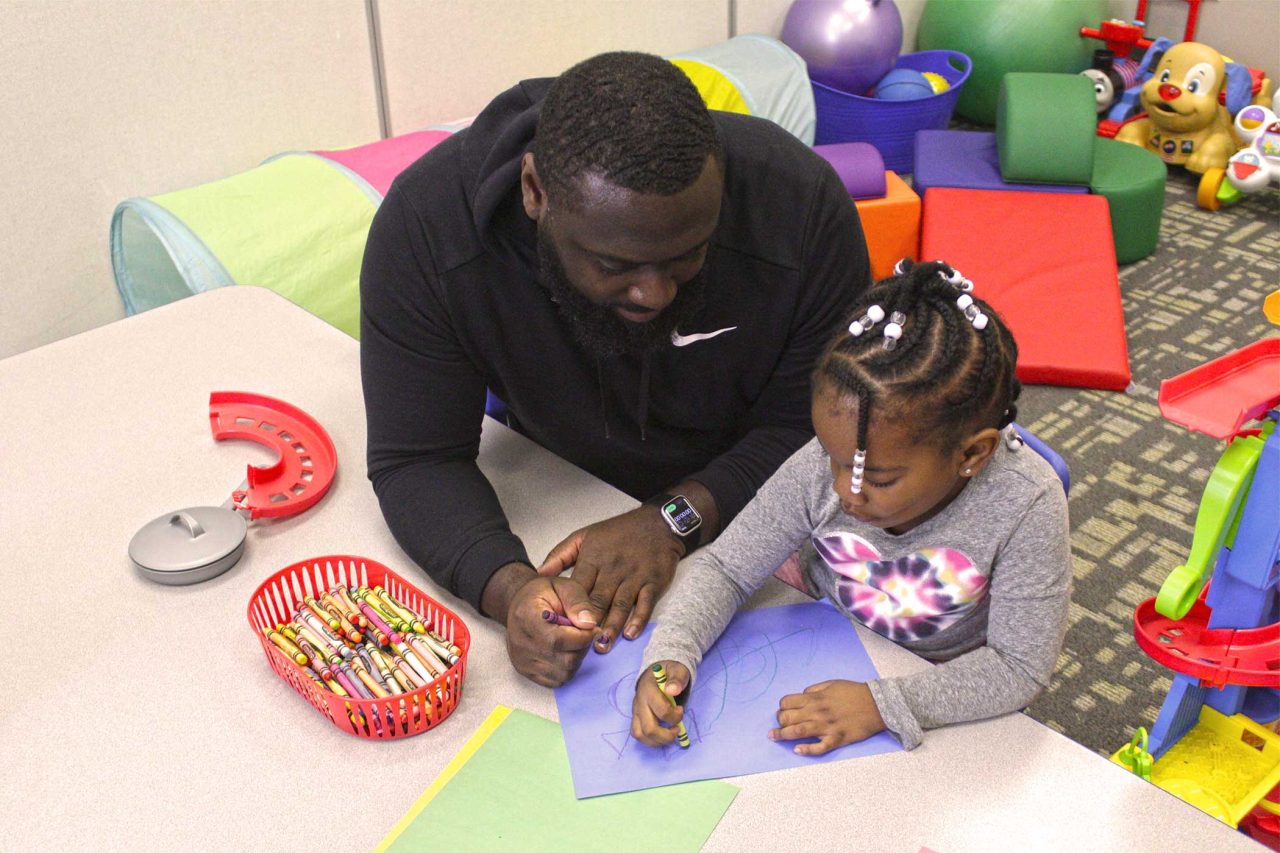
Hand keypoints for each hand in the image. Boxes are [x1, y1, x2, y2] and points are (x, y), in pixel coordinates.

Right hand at [504, 575, 598, 686]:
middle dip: (583, 647)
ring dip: (576, 659)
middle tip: (584, 632)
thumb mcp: (564, 586)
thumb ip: (578, 602)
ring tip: (574, 640)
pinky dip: (566, 668)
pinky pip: (556, 680)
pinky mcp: (525, 671)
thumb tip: (590, 624)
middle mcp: (520, 643)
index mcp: (526, 616)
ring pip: (564, 674)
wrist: (521, 603)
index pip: (558, 640)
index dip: (583, 637)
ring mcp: (521, 660)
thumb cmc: (545, 593)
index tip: (594, 627)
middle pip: (564, 660)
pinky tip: (565, 651)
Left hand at [537, 507, 683, 651]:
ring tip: (601, 645)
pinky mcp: (653, 582)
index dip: (570, 607)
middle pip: (599, 600)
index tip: (562, 626)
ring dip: (611, 626)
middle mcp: (613, 570)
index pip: (578, 587)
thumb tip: (538, 573)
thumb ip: (560, 555)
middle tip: (580, 644)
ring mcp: (634, 577)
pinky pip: (645, 603)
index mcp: (593, 559)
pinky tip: (630, 634)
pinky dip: (639, 619)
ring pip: (620, 605)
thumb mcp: (584, 536)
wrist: (657, 524)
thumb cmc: (617, 532)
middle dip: (589, 622)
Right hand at [630, 660, 690, 746]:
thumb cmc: (669, 672)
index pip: (661, 710)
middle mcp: (639, 702)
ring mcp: (636, 711)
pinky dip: (651, 740)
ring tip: (670, 734)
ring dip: (658, 741)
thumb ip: (677, 679)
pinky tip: (662, 736)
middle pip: (648, 729)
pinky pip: (638, 734)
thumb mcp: (677, 670)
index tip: (681, 710)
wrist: (655, 672)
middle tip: (677, 729)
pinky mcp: (636, 717)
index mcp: (649, 690)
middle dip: (666, 735)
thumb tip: (673, 690)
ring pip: (640, 735)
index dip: (674, 715)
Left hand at [769, 680, 885, 755]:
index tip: (782, 711)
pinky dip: (807, 750)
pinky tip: (797, 750)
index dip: (782, 707)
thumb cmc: (854, 692)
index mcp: (815, 698)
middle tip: (779, 725)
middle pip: (789, 718)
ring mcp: (826, 726)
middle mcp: (817, 712)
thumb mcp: (831, 683)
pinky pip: (819, 747)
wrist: (877, 705)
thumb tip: (802, 695)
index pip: (787, 702)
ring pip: (799, 732)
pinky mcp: (837, 739)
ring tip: (773, 737)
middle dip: (780, 721)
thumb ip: (814, 689)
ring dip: (783, 735)